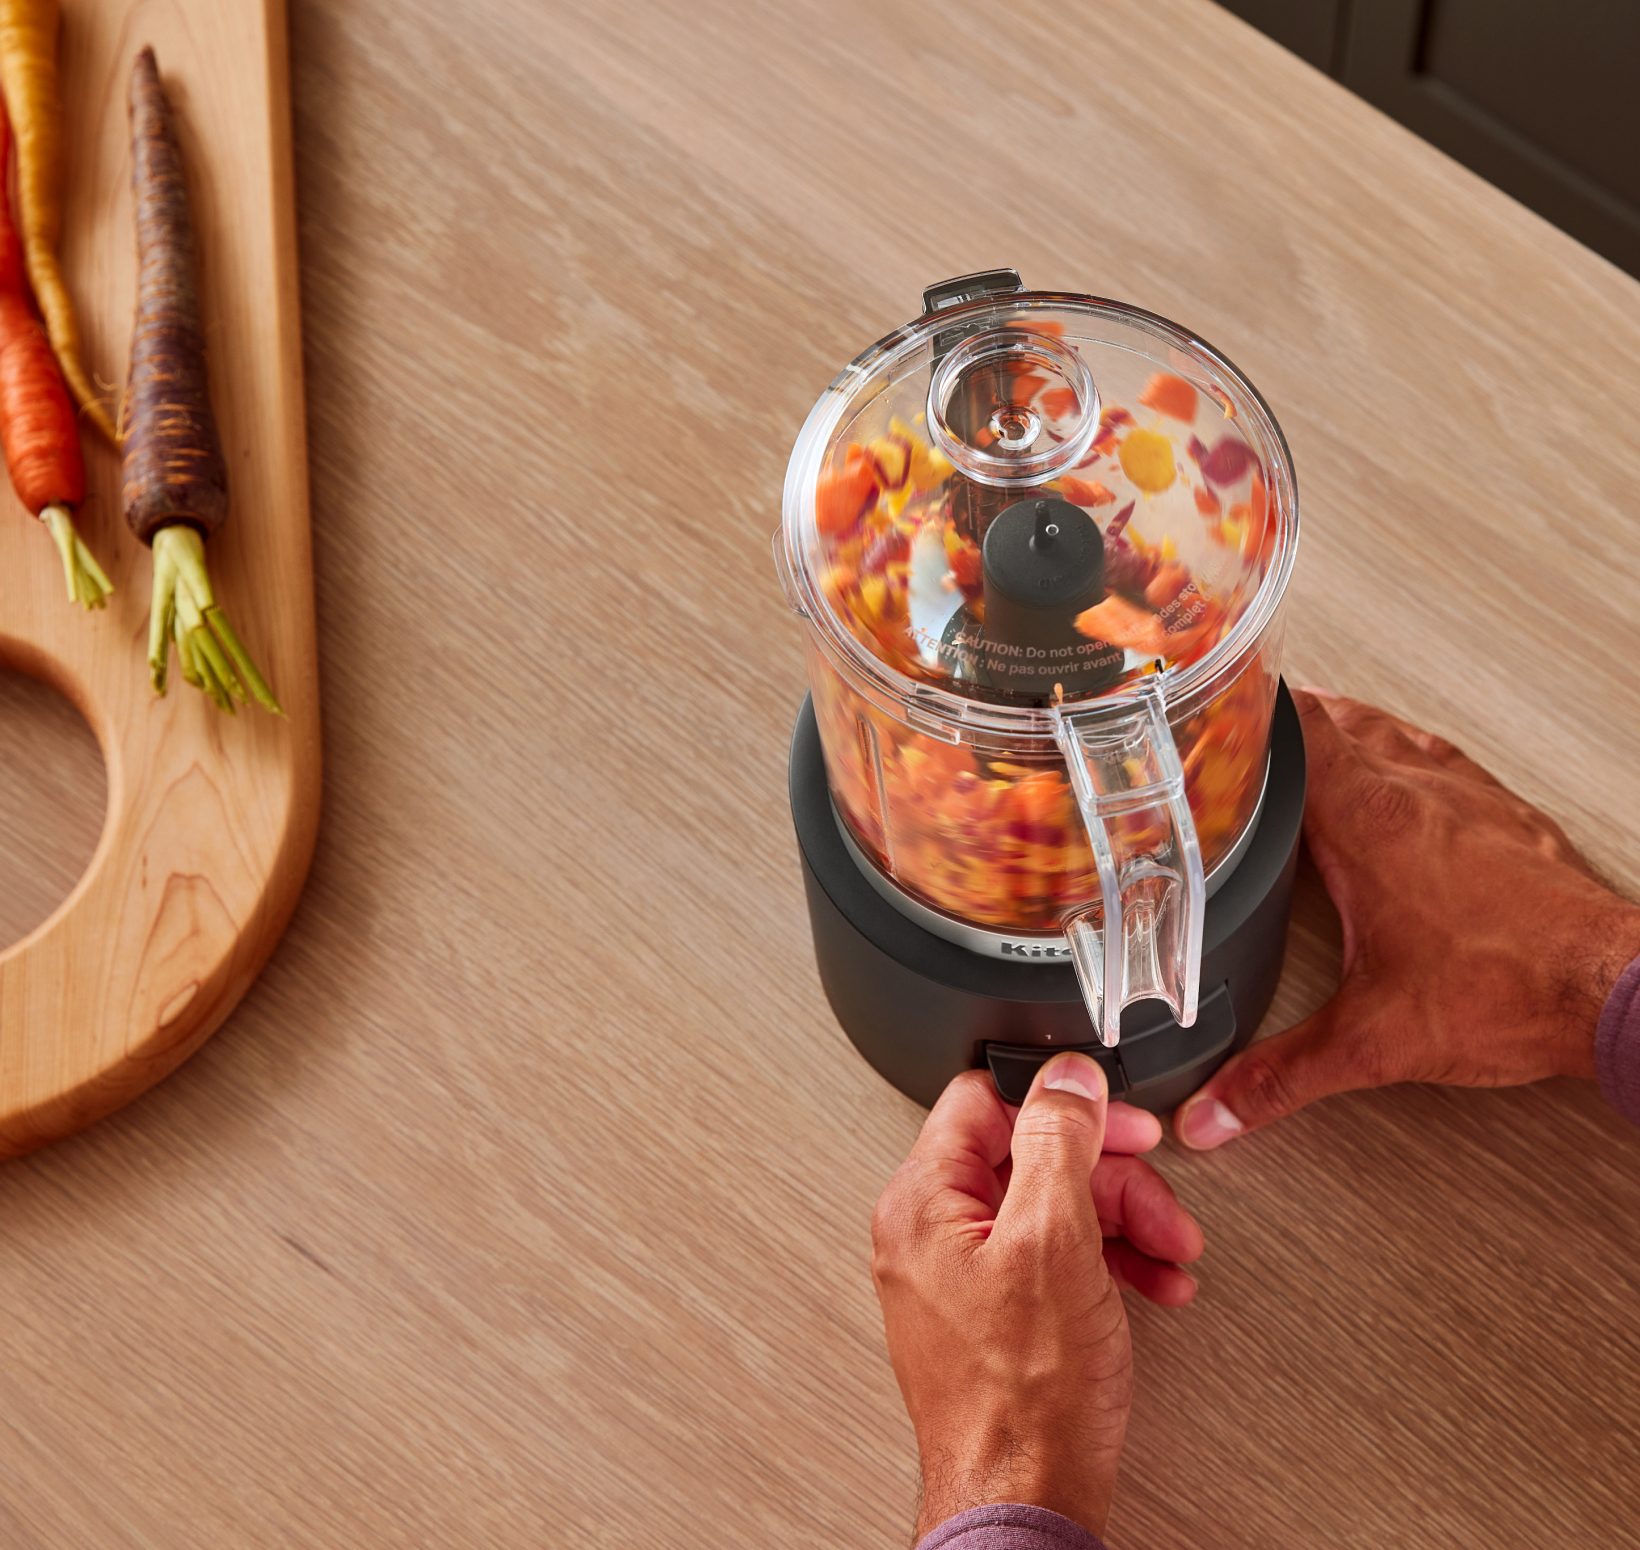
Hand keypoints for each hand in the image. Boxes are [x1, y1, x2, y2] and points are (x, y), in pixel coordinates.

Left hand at [871, 1054, 1204, 1539]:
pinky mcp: (992, 1314)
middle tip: (1157, 1196)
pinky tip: (1149, 1281)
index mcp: (923, 1200)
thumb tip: (1065, 1076)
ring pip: (1050, 1208)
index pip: (985, 1101)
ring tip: (1168, 1252)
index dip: (1061, 1101)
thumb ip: (1058, 1141)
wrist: (1026, 1500)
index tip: (1116, 1117)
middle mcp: (930, 1232)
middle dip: (1110, 1174)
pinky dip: (1105, 1262)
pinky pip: (1050, 1258)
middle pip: (1029, 1156)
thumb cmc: (1025, 1397)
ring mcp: (959, 1276)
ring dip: (1122, 1220)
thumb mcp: (1054, 1239)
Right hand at [1177, 688, 1639, 1147]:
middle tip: (1247, 722)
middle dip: (1288, 719)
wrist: (1613, 988)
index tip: (1212, 709)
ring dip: (1349, 728)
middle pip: (1339, 721)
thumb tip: (1218, 1109)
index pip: (1297, 732)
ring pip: (1393, 732)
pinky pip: (1443, 760)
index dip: (1248, 714)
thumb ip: (1281, 1076)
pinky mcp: (1509, 816)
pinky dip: (1407, 756)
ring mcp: (1469, 797)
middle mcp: (1418, 792)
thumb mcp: (1371, 1041)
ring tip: (1317, 731)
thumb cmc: (1512, 989)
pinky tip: (1406, 777)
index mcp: (1368, 820)